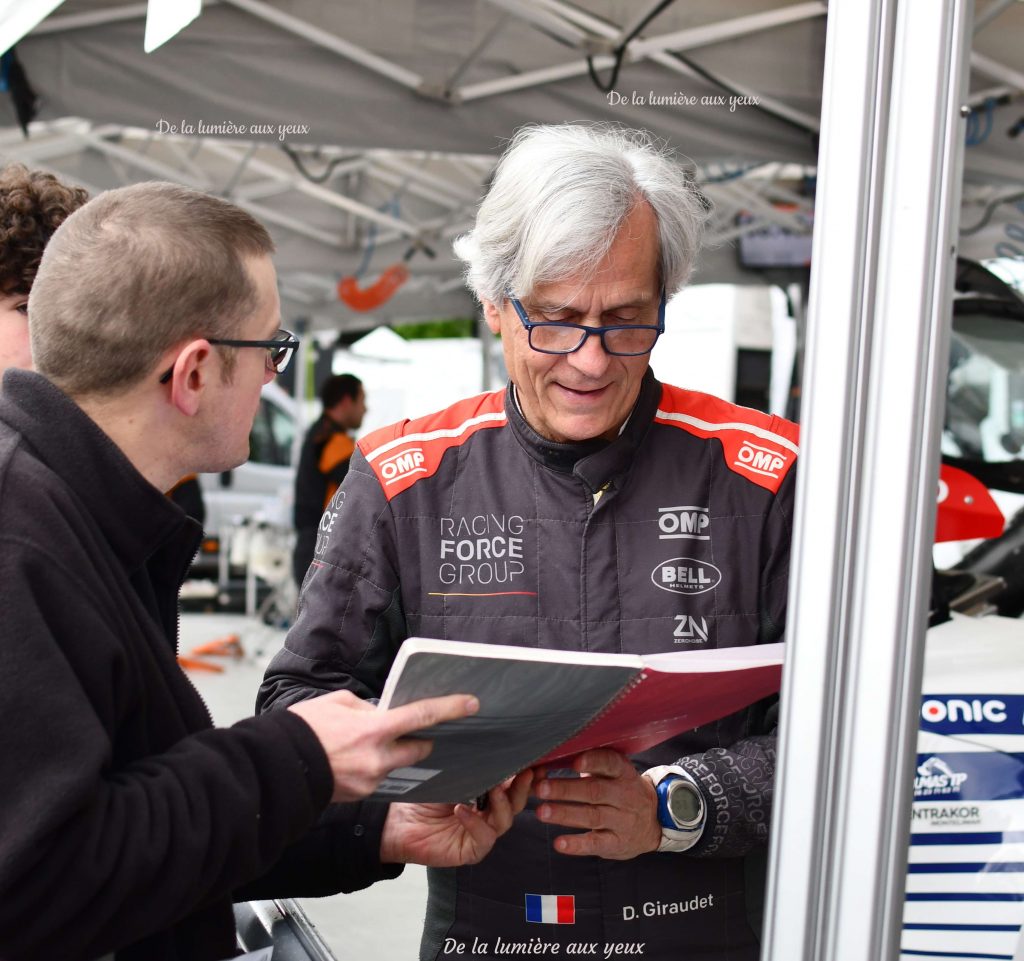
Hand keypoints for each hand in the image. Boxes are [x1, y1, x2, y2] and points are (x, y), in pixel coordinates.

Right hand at [288, 690, 478, 802]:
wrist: (276, 768)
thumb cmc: (302, 729)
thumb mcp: (338, 703)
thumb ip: (366, 709)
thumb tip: (379, 714)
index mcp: (374, 730)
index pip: (422, 717)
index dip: (450, 709)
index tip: (471, 704)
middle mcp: (377, 758)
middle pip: (420, 750)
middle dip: (422, 741)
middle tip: (420, 731)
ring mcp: (370, 780)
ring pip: (398, 765)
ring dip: (393, 754)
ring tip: (370, 744)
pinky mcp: (361, 794)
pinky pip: (378, 777)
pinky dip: (374, 766)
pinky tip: (355, 759)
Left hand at [379, 770, 532, 866]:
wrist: (397, 822)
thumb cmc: (422, 795)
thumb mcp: (451, 775)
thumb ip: (473, 768)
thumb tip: (493, 748)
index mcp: (486, 793)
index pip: (511, 783)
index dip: (523, 773)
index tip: (531, 760)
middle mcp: (488, 812)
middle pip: (515, 802)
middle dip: (521, 788)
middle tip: (524, 773)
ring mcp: (481, 832)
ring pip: (505, 820)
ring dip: (502, 804)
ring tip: (494, 790)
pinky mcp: (471, 849)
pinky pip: (484, 838)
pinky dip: (476, 823)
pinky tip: (463, 810)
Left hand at [532, 749, 660, 859]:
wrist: (654, 821)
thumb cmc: (621, 789)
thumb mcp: (615, 773)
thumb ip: (591, 765)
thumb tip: (553, 757)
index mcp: (623, 773)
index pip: (610, 764)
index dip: (593, 762)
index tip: (574, 762)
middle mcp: (624, 795)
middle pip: (594, 791)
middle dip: (566, 789)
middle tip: (541, 788)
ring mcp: (622, 821)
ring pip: (592, 816)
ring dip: (565, 814)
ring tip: (541, 811)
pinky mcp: (617, 843)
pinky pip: (596, 844)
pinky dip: (577, 844)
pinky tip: (559, 843)